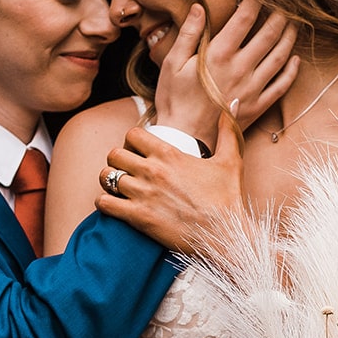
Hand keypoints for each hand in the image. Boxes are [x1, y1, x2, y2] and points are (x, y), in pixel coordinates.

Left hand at [95, 110, 244, 254]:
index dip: (132, 142)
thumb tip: (232, 103)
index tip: (139, 152)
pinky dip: (104, 203)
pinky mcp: (138, 217)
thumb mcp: (231, 159)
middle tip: (126, 171)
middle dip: (117, 161)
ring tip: (118, 188)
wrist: (225, 234)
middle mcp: (152, 171)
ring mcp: (143, 194)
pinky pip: (104, 203)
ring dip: (108, 182)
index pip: (132, 135)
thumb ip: (228, 129)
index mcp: (169, 154)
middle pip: (114, 154)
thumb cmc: (228, 198)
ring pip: (106, 177)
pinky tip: (115, 206)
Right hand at [153, 0, 298, 140]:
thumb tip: (200, 7)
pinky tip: (295, 59)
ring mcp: (253, 88)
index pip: (245, 18)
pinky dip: (292, 70)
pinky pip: (282, 85)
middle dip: (280, 13)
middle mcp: (241, 68)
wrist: (185, 138)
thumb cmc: (174, 99)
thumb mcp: (173, 63)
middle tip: (286, 2)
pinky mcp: (258, 105)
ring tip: (293, 24)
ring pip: (280, 56)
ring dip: (289, 37)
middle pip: (269, 33)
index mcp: (219, 54)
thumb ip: (190, 33)